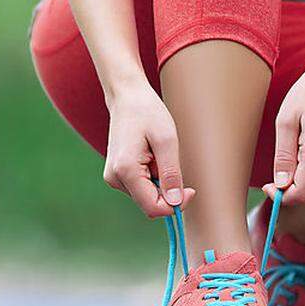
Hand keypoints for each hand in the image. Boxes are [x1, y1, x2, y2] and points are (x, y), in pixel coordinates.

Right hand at [102, 82, 196, 217]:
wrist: (127, 97)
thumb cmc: (147, 113)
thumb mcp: (167, 141)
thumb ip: (171, 174)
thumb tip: (176, 202)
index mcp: (125, 170)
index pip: (153, 208)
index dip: (176, 204)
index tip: (191, 189)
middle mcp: (115, 178)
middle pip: (149, 204)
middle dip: (167, 190)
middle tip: (171, 162)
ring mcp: (113, 177)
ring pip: (146, 196)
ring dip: (159, 181)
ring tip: (156, 154)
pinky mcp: (116, 174)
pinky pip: (140, 187)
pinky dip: (152, 176)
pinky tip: (149, 156)